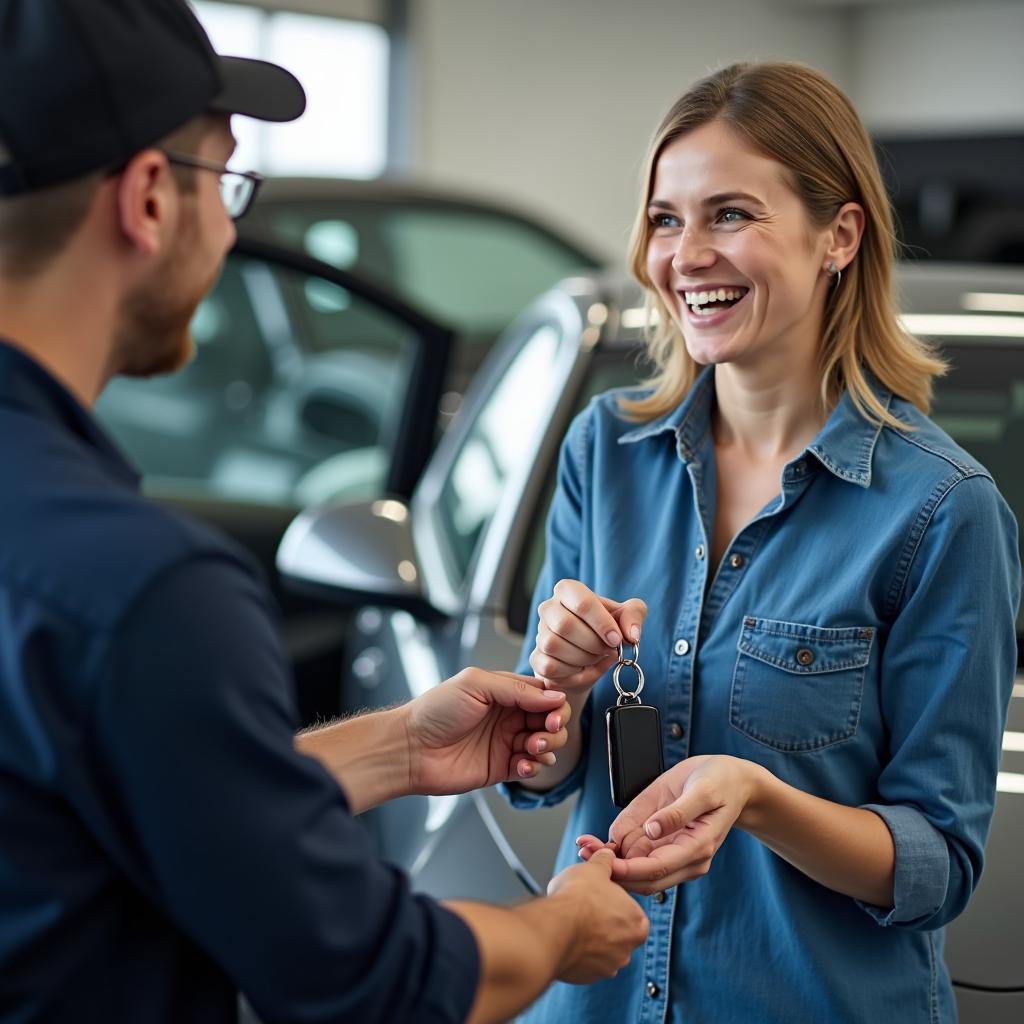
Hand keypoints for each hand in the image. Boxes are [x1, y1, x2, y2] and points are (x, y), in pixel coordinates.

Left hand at [404, 668, 571, 795]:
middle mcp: (509, 716)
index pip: (544, 694)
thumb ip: (517, 689)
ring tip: (532, 747)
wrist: (411, 748)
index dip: (555, 703)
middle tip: (546, 730)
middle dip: (556, 726)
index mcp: (504, 692)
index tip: (554, 712)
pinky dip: (534, 766)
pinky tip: (523, 764)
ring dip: (548, 746)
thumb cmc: (436, 710)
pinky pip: (531, 767)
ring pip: (546, 744)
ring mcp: (506, 742)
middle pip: (551, 720)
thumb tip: (553, 696)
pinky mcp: (502, 767)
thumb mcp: (476, 684)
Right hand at [530, 579, 647, 691]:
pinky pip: (550, 666)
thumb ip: (634, 616)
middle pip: (566, 625)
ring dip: (583, 658)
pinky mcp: (536, 657)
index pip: (583, 602)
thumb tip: (632, 634)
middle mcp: (548, 607)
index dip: (602, 624)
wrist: (590, 658)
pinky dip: (572, 672)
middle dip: (593, 643)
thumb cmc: (605, 631)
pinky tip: (582, 668)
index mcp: (569, 590)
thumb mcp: (625, 617)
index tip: (616, 640)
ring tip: (595, 657)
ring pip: (555, 646)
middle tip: (607, 650)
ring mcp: (540, 633)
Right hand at [545, 848, 649, 982]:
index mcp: (637, 924)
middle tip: (585, 907)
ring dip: (589, 937)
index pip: (632, 912)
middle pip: (617, 932)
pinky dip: (576, 950)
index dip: (615, 901)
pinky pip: (584, 962)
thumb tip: (606, 855)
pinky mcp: (587, 977)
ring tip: (572, 921)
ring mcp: (607, 967)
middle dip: (602, 921)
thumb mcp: (595, 868)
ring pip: (600, 949)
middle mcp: (627, 950)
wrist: (554, 928)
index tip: (601, 896)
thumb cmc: (578, 900)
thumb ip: (605, 862)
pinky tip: (565, 935)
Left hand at [576, 755, 764, 893]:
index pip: (657, 868)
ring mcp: (678, 855)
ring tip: (583, 844)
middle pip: (645, 878)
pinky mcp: (668, 845)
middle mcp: (688, 859)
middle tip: (582, 852)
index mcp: (698, 847)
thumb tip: (651, 830)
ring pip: (639, 871)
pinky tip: (597, 842)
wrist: (734, 781)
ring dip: (611, 862)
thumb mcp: (702, 790)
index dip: (627, 868)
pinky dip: (618, 852)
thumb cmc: (721, 782)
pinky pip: (641, 855)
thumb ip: (677, 812)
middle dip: (613, 869)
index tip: (601, 862)